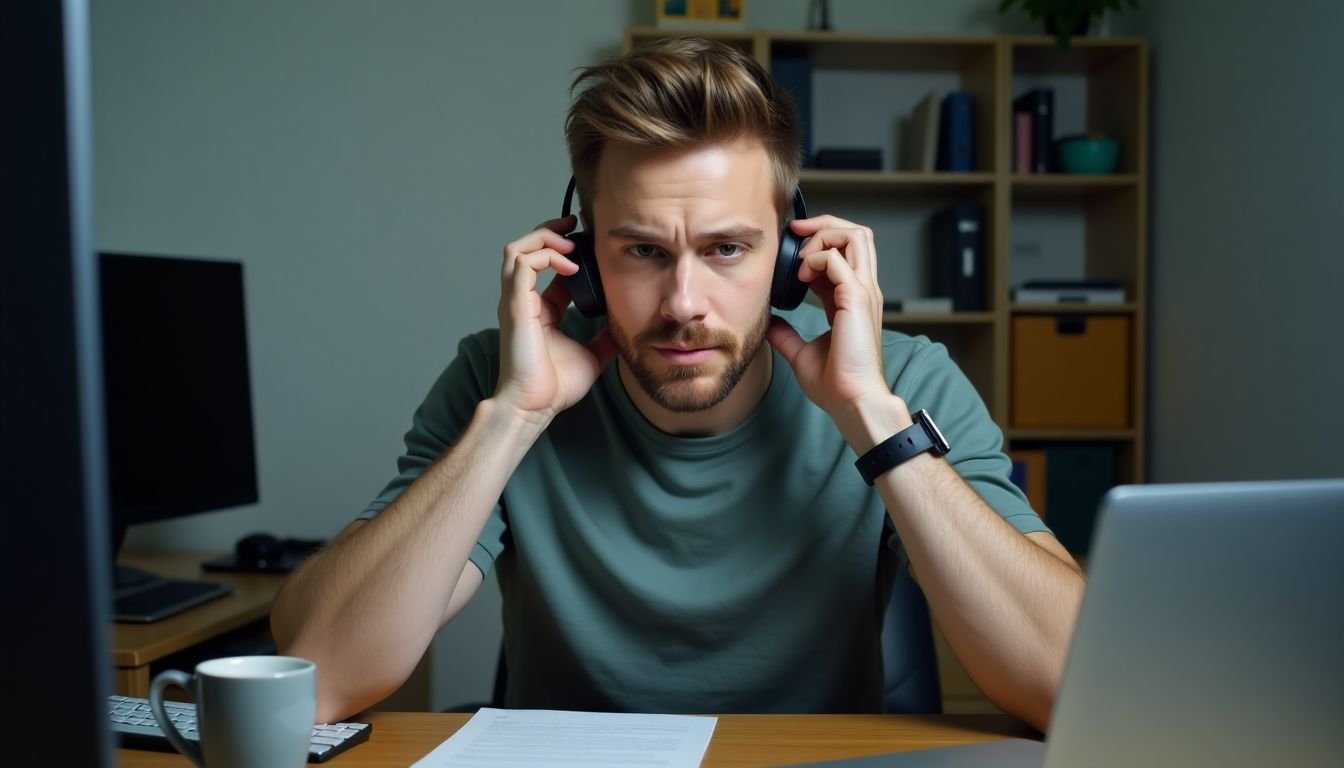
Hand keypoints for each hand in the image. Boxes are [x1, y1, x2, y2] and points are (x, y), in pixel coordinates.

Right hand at [493, 215, 616, 425]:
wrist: (535, 407)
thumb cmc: (555, 387)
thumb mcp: (593, 354)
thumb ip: (605, 337)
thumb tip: (626, 325)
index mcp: (539, 310)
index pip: (545, 267)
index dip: (564, 250)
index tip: (587, 243)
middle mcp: (522, 301)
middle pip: (526, 249)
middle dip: (550, 231)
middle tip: (575, 227)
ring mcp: (515, 301)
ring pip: (517, 250)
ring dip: (544, 238)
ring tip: (570, 242)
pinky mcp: (514, 305)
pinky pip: (522, 264)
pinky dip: (545, 256)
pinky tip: (569, 266)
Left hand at [766, 215, 891, 417]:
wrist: (851, 401)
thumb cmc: (836, 384)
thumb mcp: (801, 353)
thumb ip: (786, 334)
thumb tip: (768, 323)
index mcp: (852, 300)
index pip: (843, 254)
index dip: (818, 243)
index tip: (792, 248)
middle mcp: (863, 290)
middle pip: (857, 234)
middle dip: (825, 224)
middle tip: (796, 231)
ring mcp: (864, 292)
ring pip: (856, 235)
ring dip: (824, 235)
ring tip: (802, 255)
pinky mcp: (858, 299)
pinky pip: (838, 258)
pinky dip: (818, 256)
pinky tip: (802, 274)